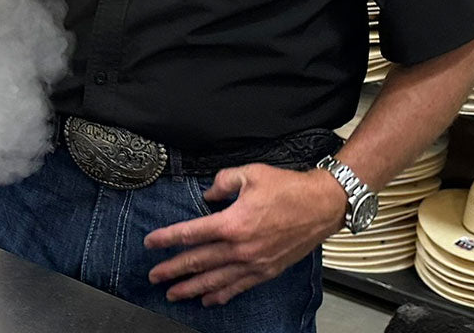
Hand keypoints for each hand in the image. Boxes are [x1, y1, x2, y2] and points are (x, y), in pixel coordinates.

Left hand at [144, 164, 346, 306]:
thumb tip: (207, 194)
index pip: (191, 234)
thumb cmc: (288, 188)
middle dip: (173, 270)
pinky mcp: (267, 271)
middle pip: (198, 262)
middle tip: (154, 276)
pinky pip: (239, 287)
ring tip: (173, 294)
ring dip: (191, 288)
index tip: (151, 243)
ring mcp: (254, 263)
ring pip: (215, 280)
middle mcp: (240, 248)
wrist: (322, 205)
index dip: (168, 239)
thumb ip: (222, 182)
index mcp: (233, 223)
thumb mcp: (250, 173)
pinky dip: (221, 295)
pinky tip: (208, 300)